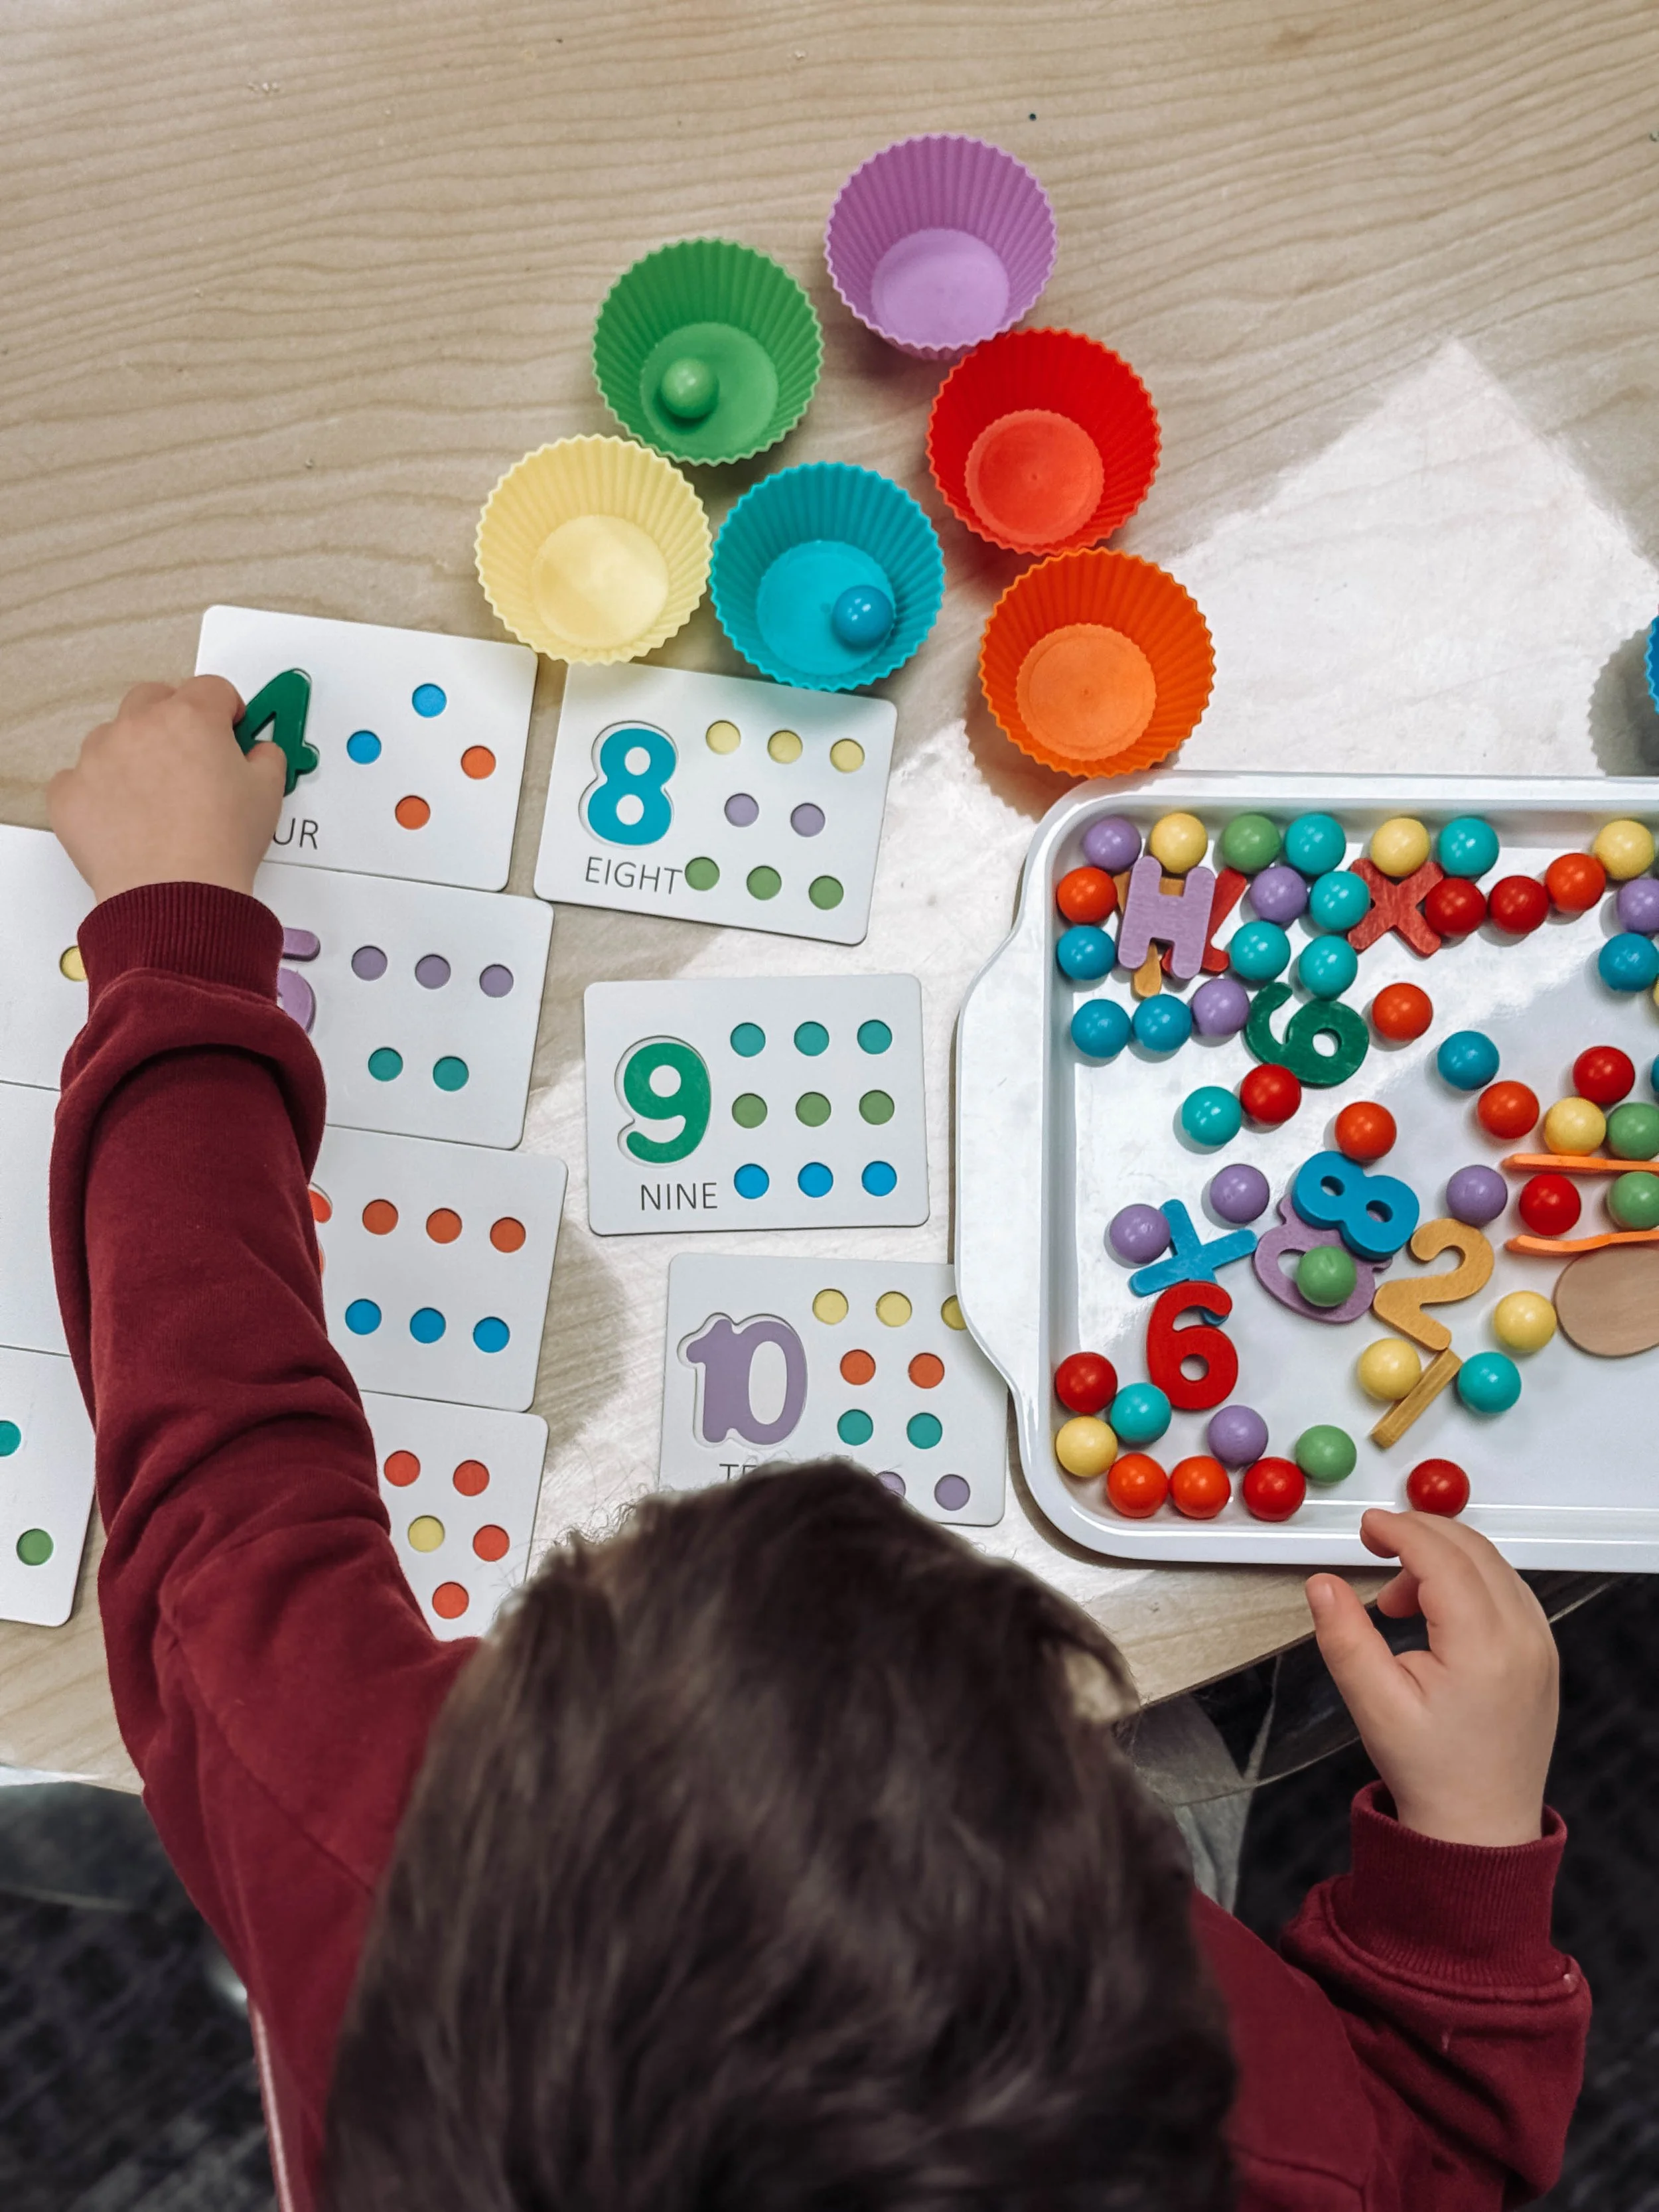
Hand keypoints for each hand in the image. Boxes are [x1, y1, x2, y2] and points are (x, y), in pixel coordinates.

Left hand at [48, 677, 284, 901]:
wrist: (176, 895)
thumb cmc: (218, 846)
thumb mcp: (268, 794)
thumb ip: (267, 759)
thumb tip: (260, 754)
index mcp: (191, 718)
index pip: (211, 689)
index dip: (226, 709)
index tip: (229, 728)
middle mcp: (139, 727)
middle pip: (154, 698)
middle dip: (173, 717)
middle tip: (190, 754)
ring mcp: (98, 757)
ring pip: (113, 735)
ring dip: (134, 753)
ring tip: (157, 796)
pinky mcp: (70, 791)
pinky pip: (79, 778)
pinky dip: (98, 791)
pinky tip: (124, 818)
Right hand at [1306, 1510, 1556, 1847]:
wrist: (1480, 1829)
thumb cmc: (1433, 1774)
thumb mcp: (1373, 1705)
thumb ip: (1344, 1636)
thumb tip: (1322, 1584)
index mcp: (1484, 1648)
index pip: (1442, 1557)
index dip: (1399, 1530)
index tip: (1367, 1527)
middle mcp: (1524, 1639)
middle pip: (1473, 1548)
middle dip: (1420, 1534)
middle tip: (1377, 1545)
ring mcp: (1540, 1646)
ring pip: (1494, 1565)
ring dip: (1444, 1558)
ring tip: (1399, 1599)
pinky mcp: (1542, 1655)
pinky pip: (1509, 1590)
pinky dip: (1470, 1580)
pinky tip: (1436, 1610)